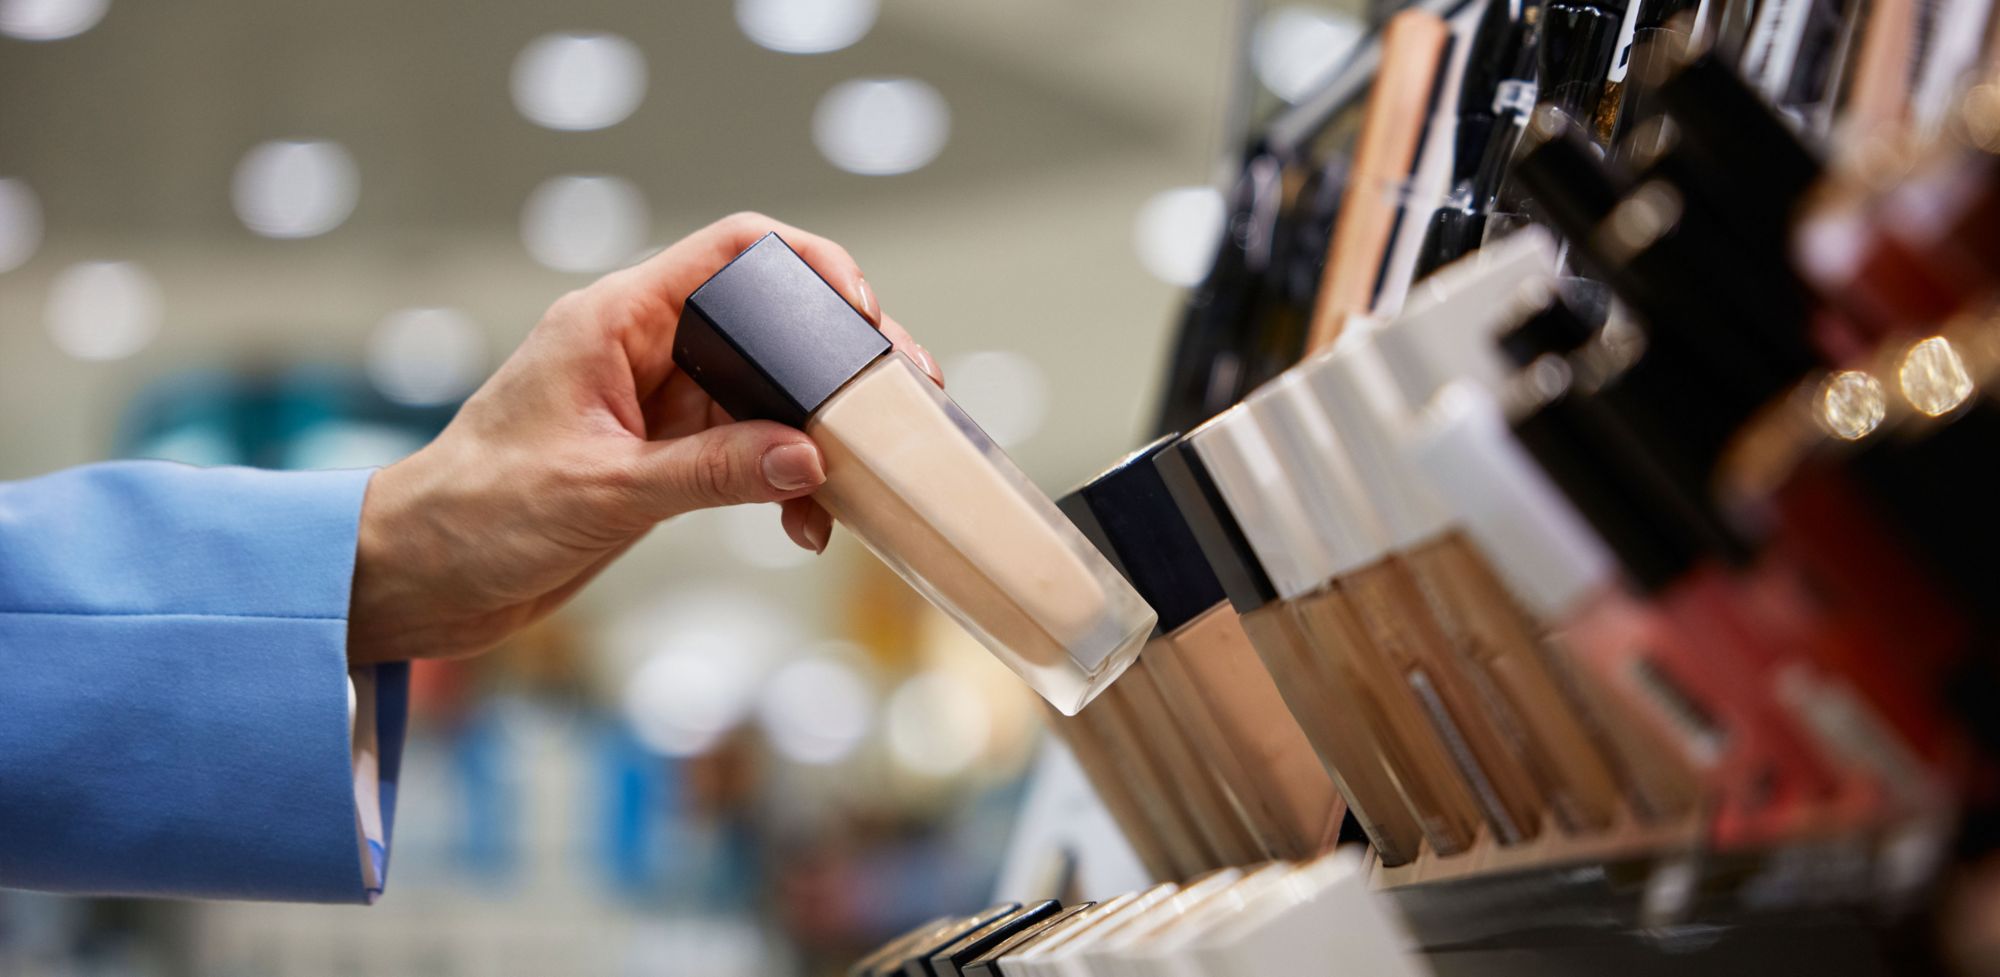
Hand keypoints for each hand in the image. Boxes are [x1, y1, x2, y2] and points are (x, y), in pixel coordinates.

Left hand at [346, 213, 942, 664]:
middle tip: (900, 399)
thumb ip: (711, 471)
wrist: (416, 580)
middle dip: (836, 362)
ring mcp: (656, 406)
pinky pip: (747, 454)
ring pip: (767, 396)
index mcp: (617, 321)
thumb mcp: (604, 492)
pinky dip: (783, 483)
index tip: (864, 316)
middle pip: (768, 325)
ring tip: (863, 478)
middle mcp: (644, 350)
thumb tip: (809, 458)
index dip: (811, 266)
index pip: (735, 251)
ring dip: (816, 435)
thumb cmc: (475, 515)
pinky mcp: (661, 460)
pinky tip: (807, 525)